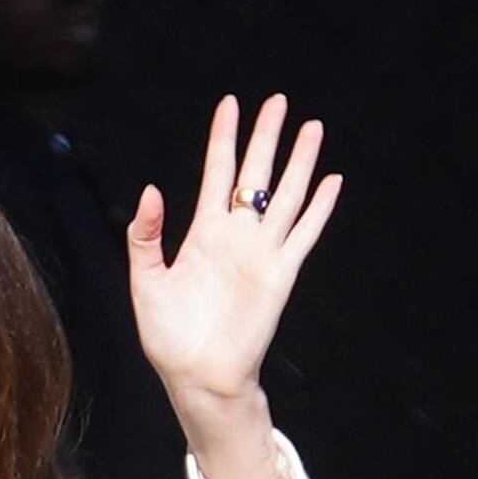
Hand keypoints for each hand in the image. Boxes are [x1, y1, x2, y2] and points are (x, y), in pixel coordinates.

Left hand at [128, 93, 343, 420]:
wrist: (198, 377)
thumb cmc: (169, 338)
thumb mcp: (146, 282)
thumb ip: (146, 237)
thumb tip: (151, 190)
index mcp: (203, 234)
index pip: (217, 172)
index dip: (224, 138)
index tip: (230, 104)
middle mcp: (236, 237)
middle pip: (255, 174)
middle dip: (267, 137)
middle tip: (278, 101)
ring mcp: (261, 253)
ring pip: (285, 195)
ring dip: (300, 162)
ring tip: (312, 127)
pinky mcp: (280, 274)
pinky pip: (304, 234)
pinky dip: (319, 208)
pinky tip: (332, 181)